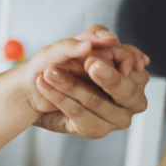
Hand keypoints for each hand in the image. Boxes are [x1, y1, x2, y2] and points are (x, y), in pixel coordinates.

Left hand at [33, 25, 150, 138]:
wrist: (32, 91)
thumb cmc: (56, 65)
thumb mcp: (67, 46)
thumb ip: (90, 36)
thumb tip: (107, 38)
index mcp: (128, 70)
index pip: (133, 64)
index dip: (120, 60)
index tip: (96, 58)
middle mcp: (128, 95)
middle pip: (126, 91)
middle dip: (107, 78)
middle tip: (88, 64)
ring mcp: (116, 116)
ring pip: (98, 101)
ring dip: (71, 86)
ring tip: (49, 73)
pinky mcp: (97, 129)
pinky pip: (81, 115)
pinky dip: (61, 99)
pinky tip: (46, 87)